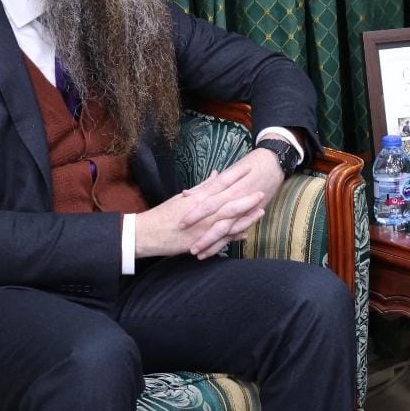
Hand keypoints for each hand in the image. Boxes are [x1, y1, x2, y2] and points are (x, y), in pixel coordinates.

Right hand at [137, 149, 283, 259]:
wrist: (147, 234)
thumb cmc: (164, 214)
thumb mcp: (183, 197)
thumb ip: (203, 187)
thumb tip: (217, 174)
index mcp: (197, 198)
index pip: (219, 184)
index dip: (235, 176)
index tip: (248, 168)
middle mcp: (202, 212)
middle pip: (228, 203)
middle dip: (246, 198)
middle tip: (262, 191)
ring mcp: (202, 228)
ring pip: (228, 222)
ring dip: (245, 217)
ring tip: (261, 211)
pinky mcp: (200, 242)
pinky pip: (220, 240)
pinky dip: (233, 237)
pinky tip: (245, 233)